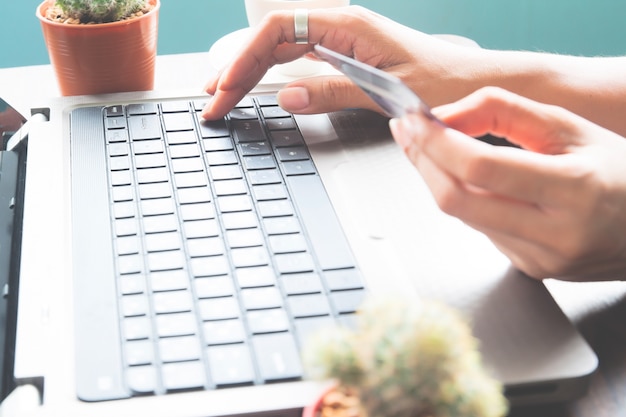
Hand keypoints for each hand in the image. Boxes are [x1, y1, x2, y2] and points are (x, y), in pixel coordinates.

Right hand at [201, 5, 481, 119]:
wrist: (475, 84)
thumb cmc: (445, 84)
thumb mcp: (389, 92)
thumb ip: (336, 91)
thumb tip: (288, 97)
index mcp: (349, 27)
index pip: (279, 30)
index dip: (246, 56)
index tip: (226, 86)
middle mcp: (341, 29)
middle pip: (273, 40)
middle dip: (238, 69)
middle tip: (213, 101)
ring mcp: (341, 42)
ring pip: (281, 50)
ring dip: (249, 73)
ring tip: (222, 96)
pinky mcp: (346, 58)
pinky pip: (298, 61)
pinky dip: (273, 76)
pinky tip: (257, 89)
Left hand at [390, 86, 625, 280]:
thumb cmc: (619, 171)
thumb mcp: (570, 127)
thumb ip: (503, 111)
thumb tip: (443, 117)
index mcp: (576, 188)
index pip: (481, 168)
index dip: (436, 143)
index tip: (412, 120)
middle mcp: (556, 234)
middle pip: (457, 200)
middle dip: (422, 161)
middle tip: (408, 132)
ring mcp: (540, 259)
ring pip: (462, 216)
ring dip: (437, 178)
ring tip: (432, 148)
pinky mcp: (529, 269)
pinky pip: (480, 230)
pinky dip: (464, 199)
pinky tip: (469, 181)